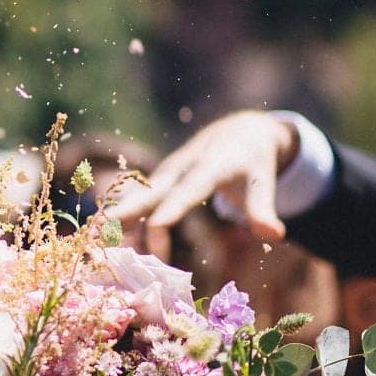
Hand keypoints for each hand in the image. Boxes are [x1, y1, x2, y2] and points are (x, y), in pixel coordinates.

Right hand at [103, 111, 299, 253]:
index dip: (172, 210)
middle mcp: (181, 168)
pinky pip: (140, 203)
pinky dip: (126, 221)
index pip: (188, 191)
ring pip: (140, 199)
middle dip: (127, 211)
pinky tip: (112, 241)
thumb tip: (275, 236)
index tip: (156, 229)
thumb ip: (264, 209)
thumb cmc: (253, 160)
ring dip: (122, 221)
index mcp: (209, 166)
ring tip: (100, 244)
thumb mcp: (263, 181)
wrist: (238, 131)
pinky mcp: (160, 181)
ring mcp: (167, 174)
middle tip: (102, 229)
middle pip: (151, 192)